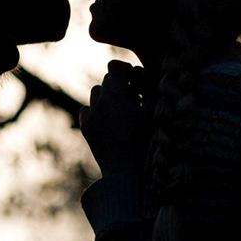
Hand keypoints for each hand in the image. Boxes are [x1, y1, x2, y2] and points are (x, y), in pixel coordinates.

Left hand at [80, 59, 152, 177]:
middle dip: (119, 85)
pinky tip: (107, 119)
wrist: (127, 171)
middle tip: (134, 95)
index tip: (135, 77)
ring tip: (121, 108)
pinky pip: (86, 110)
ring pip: (95, 95)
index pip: (114, 69)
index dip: (125, 70)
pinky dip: (95, 111)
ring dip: (107, 96)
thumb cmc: (146, 141)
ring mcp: (91, 116)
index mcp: (116, 95)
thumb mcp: (153, 113)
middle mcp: (99, 103)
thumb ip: (150, 91)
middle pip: (106, 82)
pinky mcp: (86, 129)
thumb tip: (146, 78)